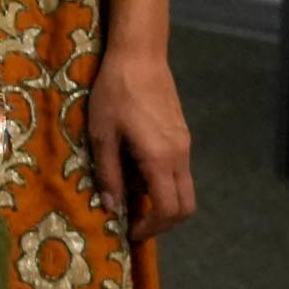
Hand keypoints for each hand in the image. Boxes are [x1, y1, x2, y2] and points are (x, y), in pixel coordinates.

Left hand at [87, 46, 196, 240]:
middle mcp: (180, 156)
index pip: (168, 209)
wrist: (139, 56)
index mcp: (160, 159)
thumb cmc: (114, 94)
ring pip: (186, 189)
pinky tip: (138, 173)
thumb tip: (112, 209)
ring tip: (133, 198)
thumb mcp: (102, 135)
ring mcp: (185, 145)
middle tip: (137, 223)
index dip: (151, 227)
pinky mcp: (182, 135)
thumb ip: (108, 174)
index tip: (130, 231)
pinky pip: (180, 171)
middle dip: (164, 222)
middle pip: (186, 206)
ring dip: (164, 202)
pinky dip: (164, 183)